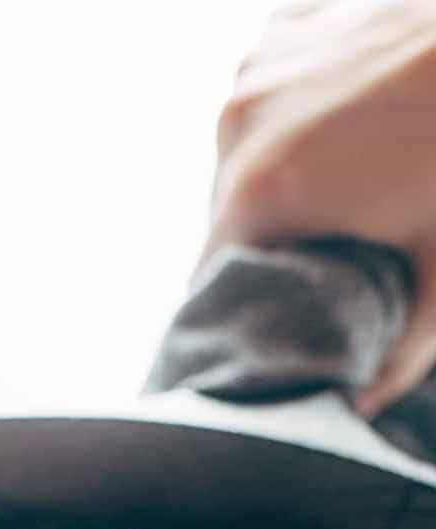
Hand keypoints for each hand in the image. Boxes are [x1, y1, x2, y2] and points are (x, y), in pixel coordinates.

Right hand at [206, 1, 435, 413]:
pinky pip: (272, 90)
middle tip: (328, 254)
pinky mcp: (287, 25)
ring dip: (280, 173)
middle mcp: (239, 122)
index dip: (236, 311)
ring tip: (346, 182)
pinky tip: (350, 122)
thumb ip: (397, 356)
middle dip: (265, 240)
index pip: (206, 281)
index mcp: (259, 191)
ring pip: (245, 150)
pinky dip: (297, 111)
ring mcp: (261, 63)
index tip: (268, 326)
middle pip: (225, 213)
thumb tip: (359, 414)